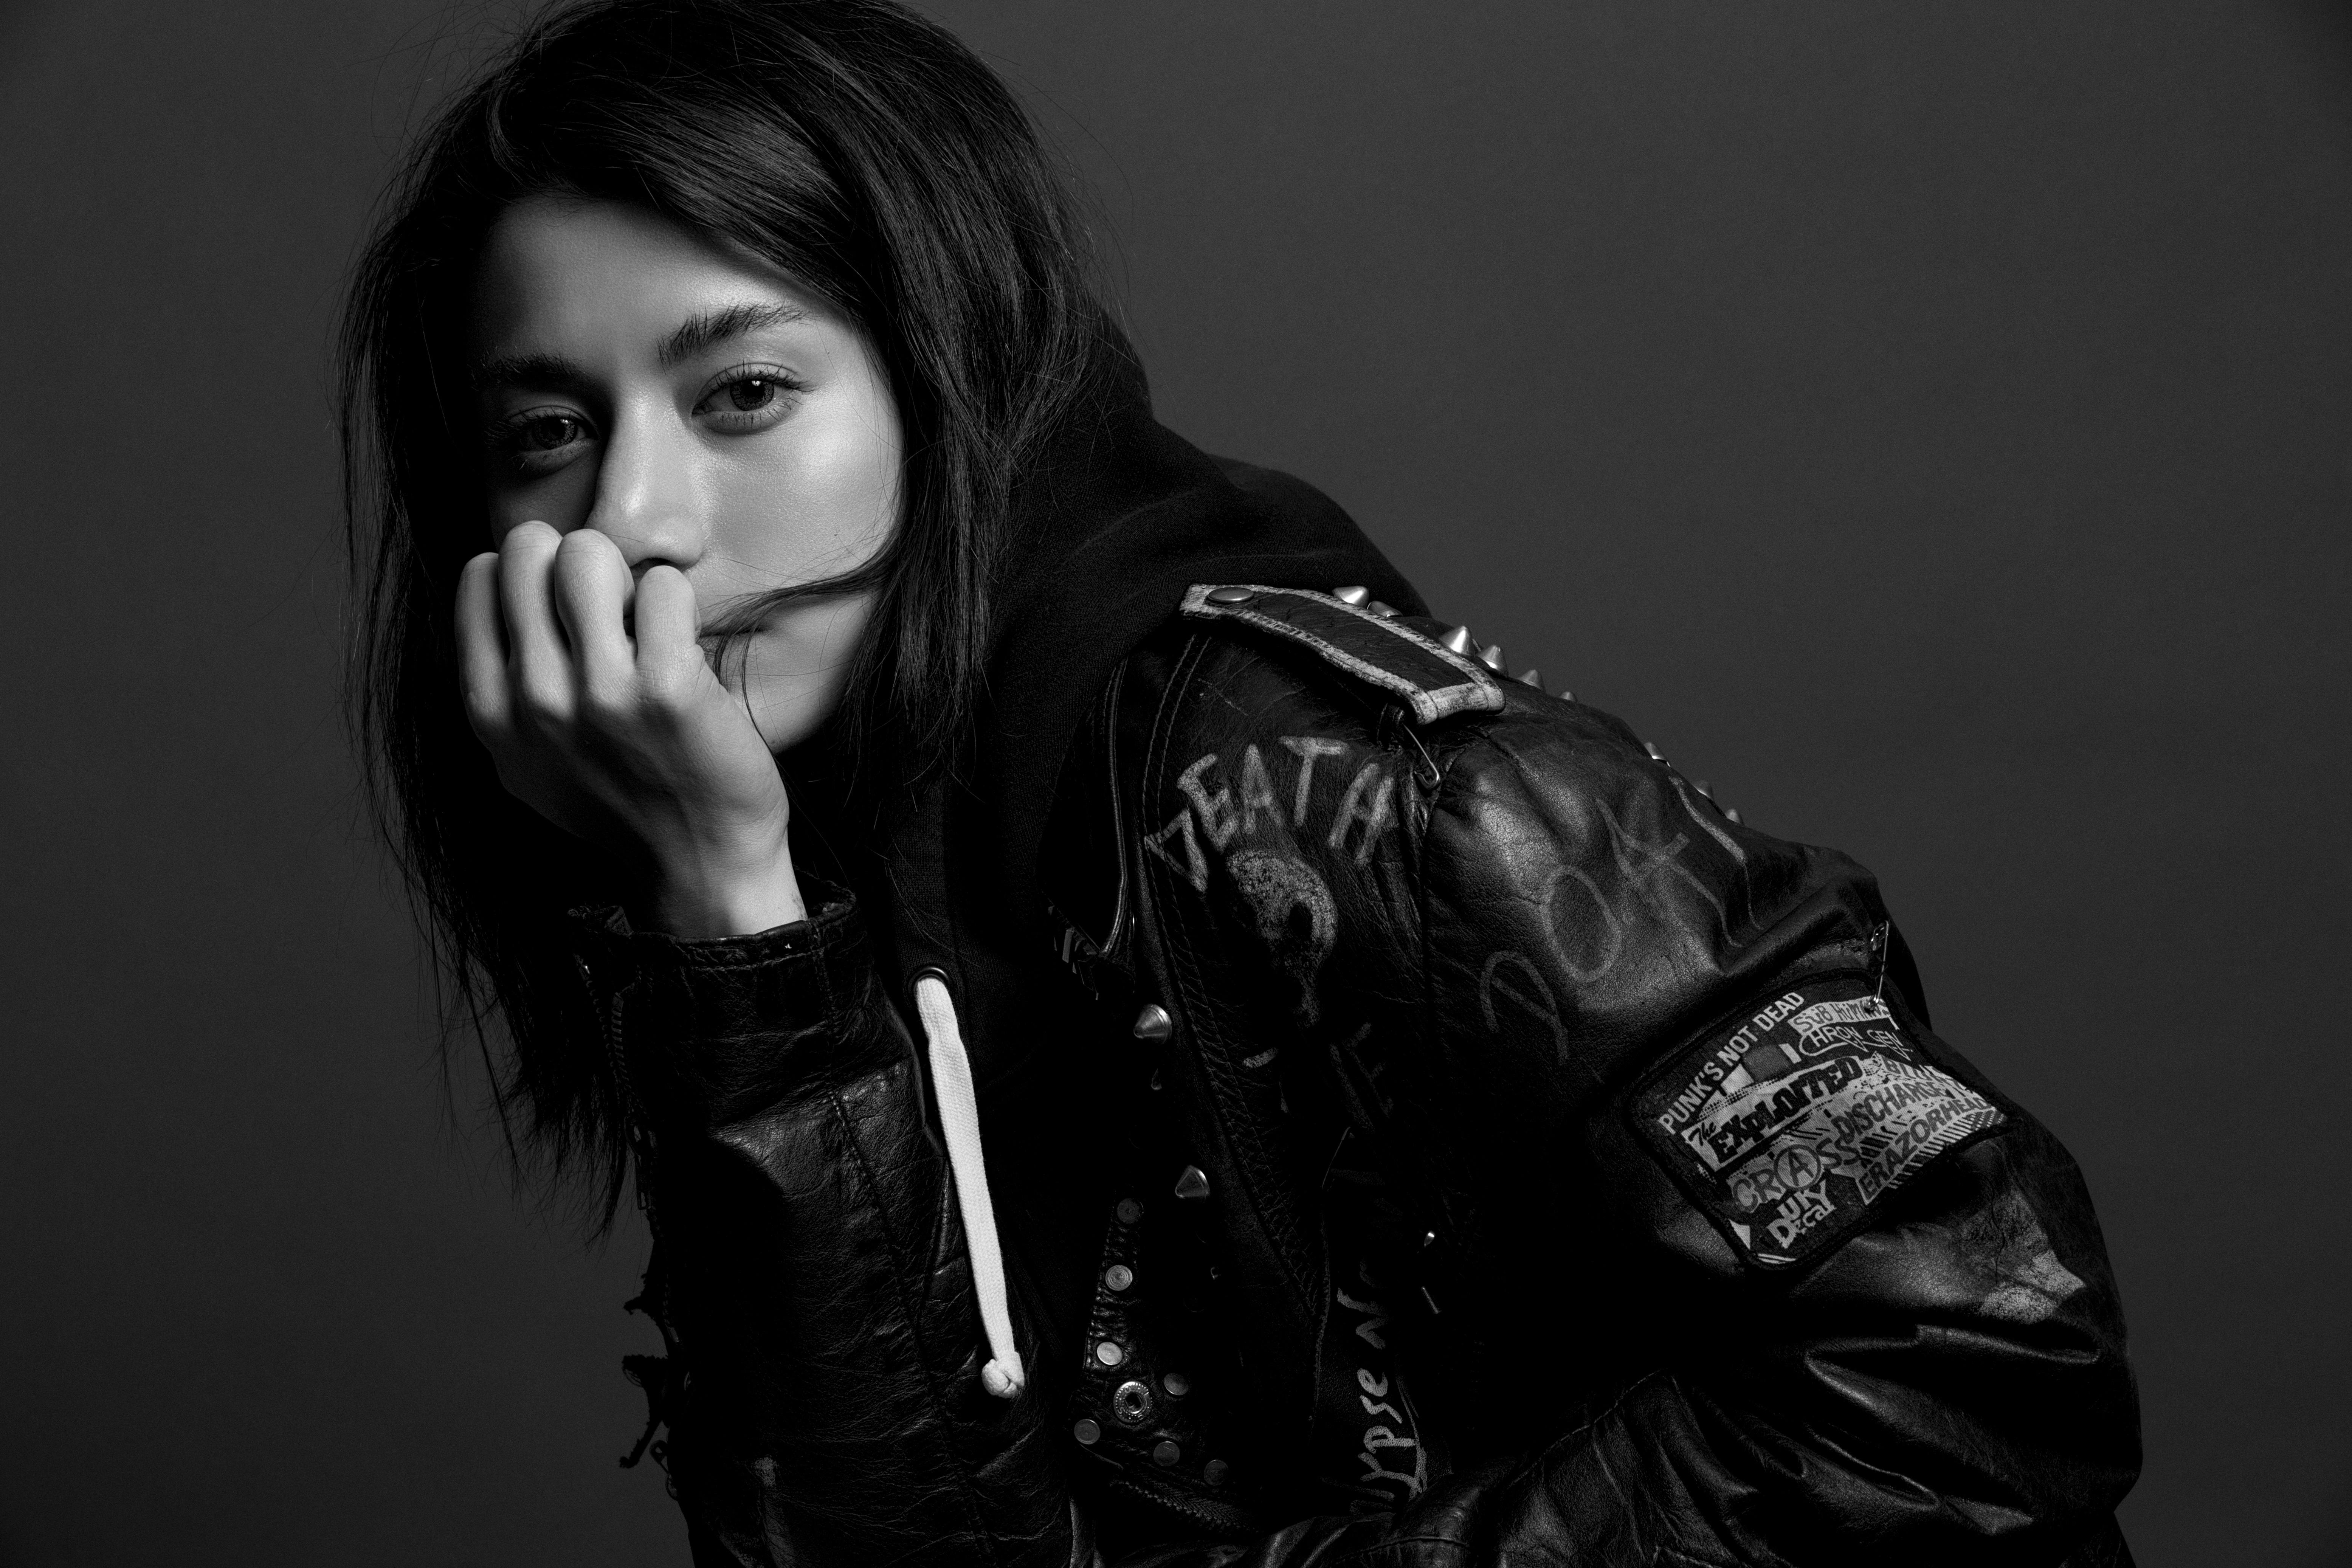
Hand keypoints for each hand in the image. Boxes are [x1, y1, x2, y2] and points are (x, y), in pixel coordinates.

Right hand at [456, 522, 806, 935]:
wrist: (700, 866)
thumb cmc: (622, 804)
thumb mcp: (528, 764)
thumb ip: (501, 690)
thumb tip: (493, 599)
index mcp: (491, 712)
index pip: (480, 575)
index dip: (530, 576)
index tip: (565, 614)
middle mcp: (534, 700)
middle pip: (528, 548)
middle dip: (575, 560)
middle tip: (611, 608)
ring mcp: (600, 694)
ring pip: (589, 553)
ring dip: (626, 575)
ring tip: (646, 622)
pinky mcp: (668, 687)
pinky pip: (664, 585)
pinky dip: (678, 602)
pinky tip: (685, 643)